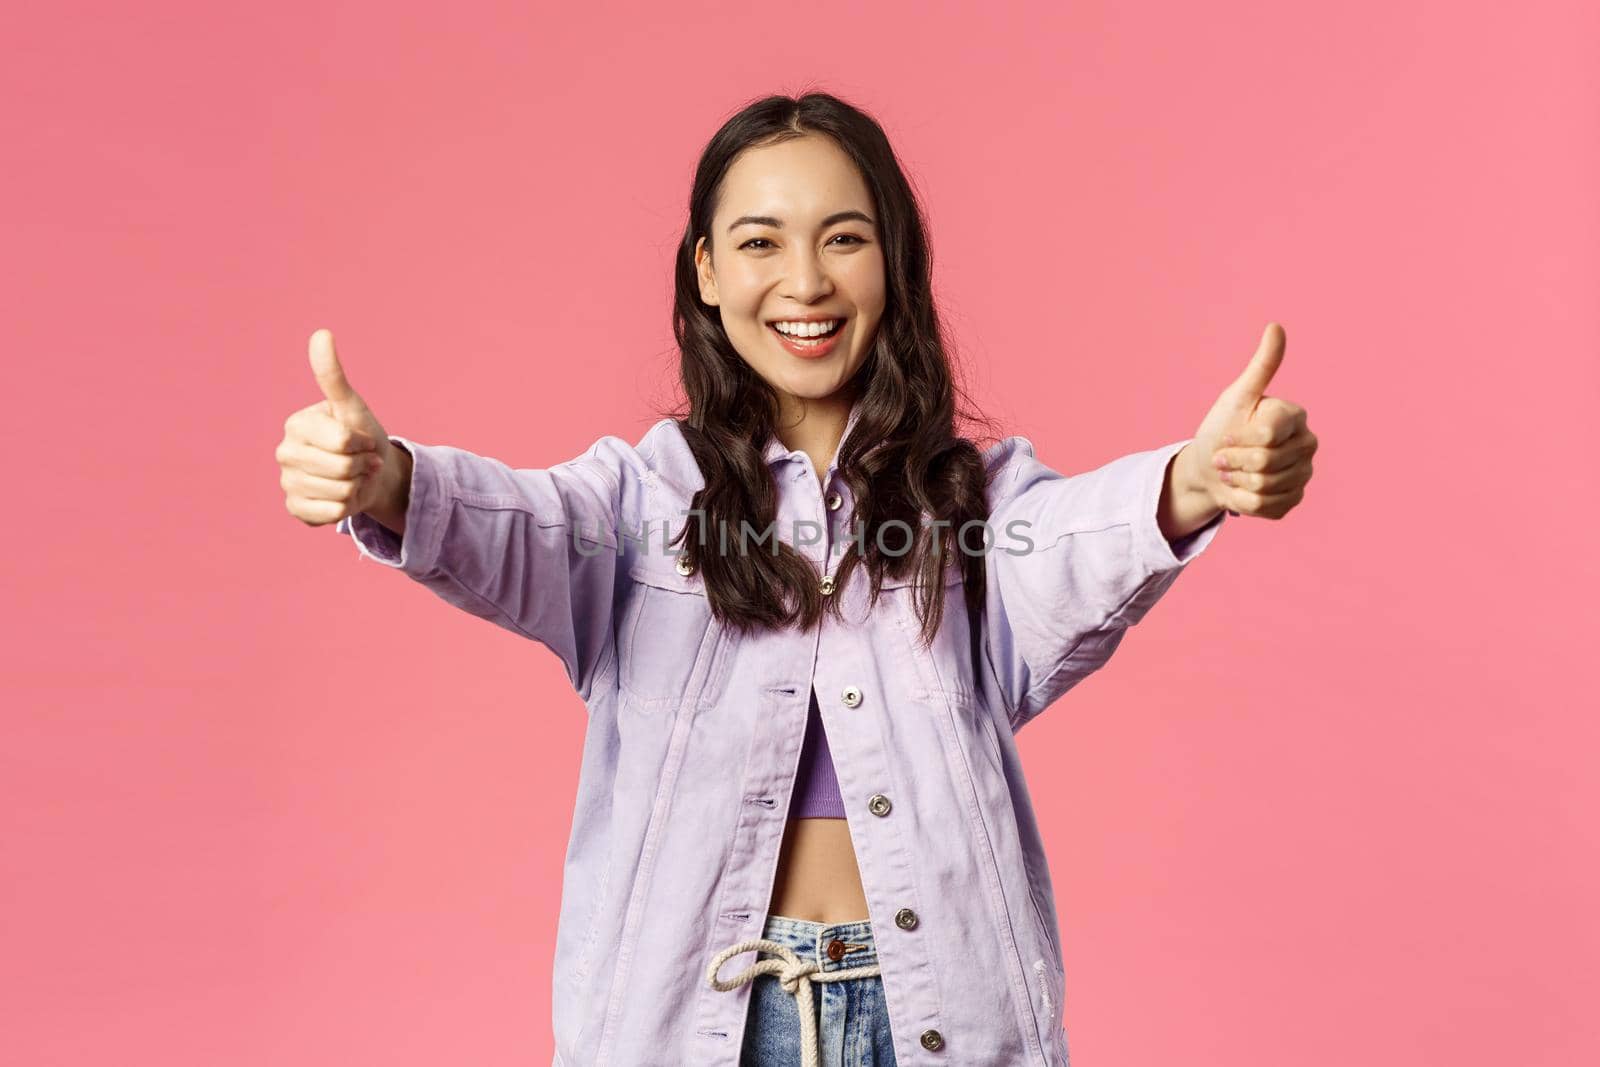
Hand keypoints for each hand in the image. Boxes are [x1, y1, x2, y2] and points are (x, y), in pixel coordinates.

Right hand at [277, 328, 406, 527]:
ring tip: (353, 478)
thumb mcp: (352, 407)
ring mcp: (287, 482)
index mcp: (297, 425)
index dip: (363, 443)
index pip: (343, 440)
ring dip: (356, 488)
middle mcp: (285, 453)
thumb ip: (333, 375)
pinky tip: (342, 497)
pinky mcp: (295, 509)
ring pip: (339, 492)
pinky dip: (346, 508)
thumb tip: (321, 333)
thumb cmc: (362, 437)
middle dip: (362, 467)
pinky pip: (329, 514)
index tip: (362, 440)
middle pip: (342, 469)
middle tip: (362, 462)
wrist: (371, 475)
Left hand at [1180, 323, 1316, 520]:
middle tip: (1224, 457)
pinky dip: (1243, 501)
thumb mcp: (1237, 396)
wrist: (1210, 467)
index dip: (1237, 439)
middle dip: (1232, 462)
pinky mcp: (1293, 500)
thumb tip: (1276, 326)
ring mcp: (1304, 474)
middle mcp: (1307, 444)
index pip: (1266, 435)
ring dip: (1236, 481)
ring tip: (1233, 471)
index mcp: (1295, 416)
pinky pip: (1265, 507)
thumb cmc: (1223, 426)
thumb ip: (1261, 366)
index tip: (1227, 435)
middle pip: (1263, 463)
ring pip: (1264, 487)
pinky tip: (1242, 488)